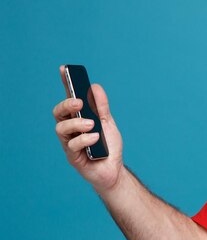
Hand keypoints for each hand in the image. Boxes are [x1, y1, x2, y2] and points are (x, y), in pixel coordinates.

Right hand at [53, 66, 124, 193]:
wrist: (114, 170)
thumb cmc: (108, 146)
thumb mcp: (108, 123)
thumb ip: (101, 107)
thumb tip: (95, 87)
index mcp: (78, 118)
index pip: (69, 98)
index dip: (65, 84)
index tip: (64, 69)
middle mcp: (70, 129)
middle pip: (58, 112)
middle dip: (67, 105)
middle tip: (79, 103)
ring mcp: (69, 142)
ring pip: (61, 128)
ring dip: (77, 124)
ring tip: (92, 125)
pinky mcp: (72, 156)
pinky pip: (71, 145)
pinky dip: (84, 139)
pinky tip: (95, 138)